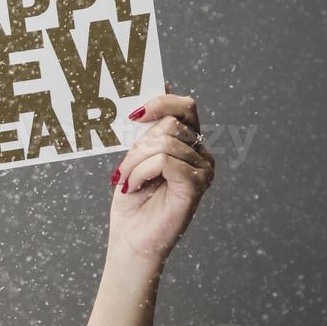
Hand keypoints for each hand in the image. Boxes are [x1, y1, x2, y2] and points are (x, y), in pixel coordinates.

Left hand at [107, 91, 215, 265]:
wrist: (131, 241)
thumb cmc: (132, 202)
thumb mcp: (136, 158)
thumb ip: (148, 130)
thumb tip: (161, 85)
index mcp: (188, 144)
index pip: (185, 107)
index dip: (161, 103)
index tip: (133, 115)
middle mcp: (201, 153)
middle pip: (172, 123)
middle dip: (138, 144)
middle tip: (123, 169)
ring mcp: (203, 168)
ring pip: (166, 142)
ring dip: (135, 162)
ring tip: (126, 182)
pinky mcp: (197, 184)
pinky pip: (166, 161)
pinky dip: (142, 172)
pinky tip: (134, 187)